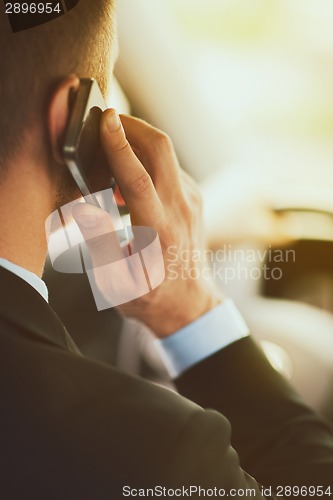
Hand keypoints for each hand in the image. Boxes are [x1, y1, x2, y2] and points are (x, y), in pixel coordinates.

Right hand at [73, 109, 221, 337]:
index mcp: (158, 231)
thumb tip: (85, 209)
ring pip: (166, 154)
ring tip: (111, 159)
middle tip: (107, 121)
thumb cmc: (150, 295)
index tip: (105, 119)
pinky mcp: (192, 197)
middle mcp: (180, 209)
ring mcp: (191, 200)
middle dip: (133, 126)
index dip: (120, 146)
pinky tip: (128, 180)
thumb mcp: (116, 281)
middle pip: (161, 150)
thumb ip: (100, 244)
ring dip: (138, 144)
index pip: (139, 178)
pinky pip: (169, 166)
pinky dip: (147, 161)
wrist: (189, 303)